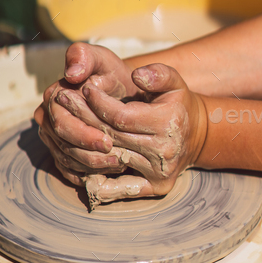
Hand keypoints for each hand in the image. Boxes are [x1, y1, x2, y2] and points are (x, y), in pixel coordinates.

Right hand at [34, 43, 138, 182]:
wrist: (119, 90)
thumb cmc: (111, 74)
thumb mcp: (102, 59)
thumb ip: (85, 57)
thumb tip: (72, 73)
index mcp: (53, 97)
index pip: (61, 123)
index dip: (84, 135)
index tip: (109, 141)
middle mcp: (47, 118)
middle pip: (63, 145)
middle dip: (90, 154)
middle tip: (118, 159)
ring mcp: (52, 138)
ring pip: (67, 160)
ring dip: (92, 167)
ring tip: (119, 166)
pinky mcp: (61, 152)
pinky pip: (70, 170)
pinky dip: (88, 174)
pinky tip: (110, 173)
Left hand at [38, 62, 207, 202]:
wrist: (199, 136)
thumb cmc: (179, 105)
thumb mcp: (174, 82)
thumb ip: (158, 74)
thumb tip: (137, 76)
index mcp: (167, 123)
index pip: (120, 116)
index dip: (98, 103)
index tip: (83, 89)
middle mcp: (164, 151)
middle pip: (111, 137)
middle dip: (83, 117)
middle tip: (63, 100)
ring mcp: (159, 172)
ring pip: (110, 159)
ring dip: (83, 144)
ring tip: (64, 125)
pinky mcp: (155, 187)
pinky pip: (118, 187)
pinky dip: (96, 179)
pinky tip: (78, 161)